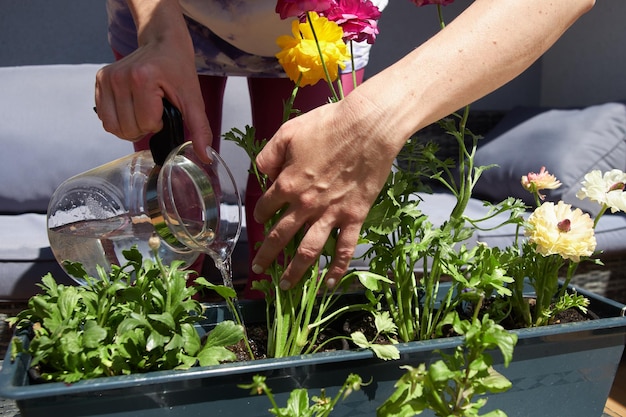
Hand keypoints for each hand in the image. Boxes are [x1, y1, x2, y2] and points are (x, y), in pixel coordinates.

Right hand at [94, 3, 211, 160]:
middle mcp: (120, 77)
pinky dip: (119, 120)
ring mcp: (107, 77)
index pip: (147, 124)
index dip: (159, 123)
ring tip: (143, 110)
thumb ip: (200, 129)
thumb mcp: (194, 100)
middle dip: (144, 127)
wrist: (163, 42)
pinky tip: (131, 107)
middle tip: (154, 109)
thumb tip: (206, 157)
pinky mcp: (100, 79)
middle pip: (128, 129)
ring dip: (131, 126)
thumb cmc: (178, 70)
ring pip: (113, 127)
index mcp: (143, 78)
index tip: (165, 106)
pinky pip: (104, 118)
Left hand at [251, 97, 400, 289]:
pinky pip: (344, 249)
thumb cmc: (328, 125)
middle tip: (258, 268)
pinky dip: (337, 269)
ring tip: (285, 286)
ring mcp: (330, 215)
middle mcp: (305, 206)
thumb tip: (261, 173)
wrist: (368, 127)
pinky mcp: (354, 218)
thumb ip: (269, 154)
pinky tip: (329, 285)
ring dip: (294, 271)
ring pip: (307, 251)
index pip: (265, 207)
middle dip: (266, 254)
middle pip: (280, 236)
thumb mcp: (288, 132)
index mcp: (287, 184)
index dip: (259, 215)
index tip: (259, 220)